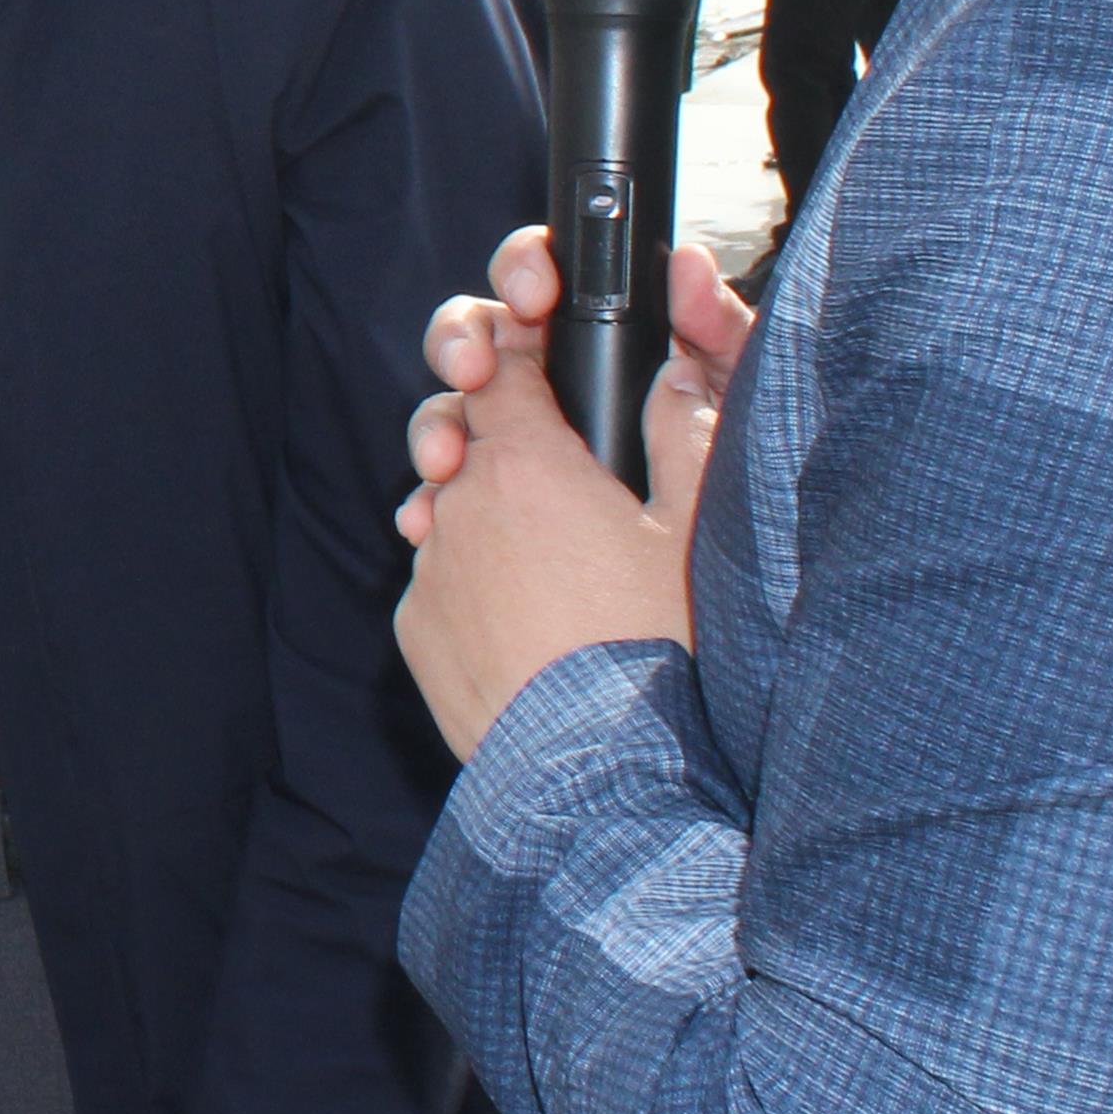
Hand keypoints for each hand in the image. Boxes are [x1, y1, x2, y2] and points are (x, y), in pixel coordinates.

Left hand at [394, 225, 749, 754]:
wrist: (600, 780)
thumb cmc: (659, 651)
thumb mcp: (695, 533)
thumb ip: (685, 435)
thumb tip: (676, 377)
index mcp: (526, 465)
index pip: (502, 362)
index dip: (518, 338)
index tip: (535, 333)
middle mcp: (459, 507)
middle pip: (463, 431)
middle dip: (493, 424)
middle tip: (538, 451)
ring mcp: (430, 571)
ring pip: (450, 510)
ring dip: (488, 512)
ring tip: (552, 551)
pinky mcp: (417, 632)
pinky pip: (440, 579)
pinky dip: (475, 580)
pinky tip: (532, 614)